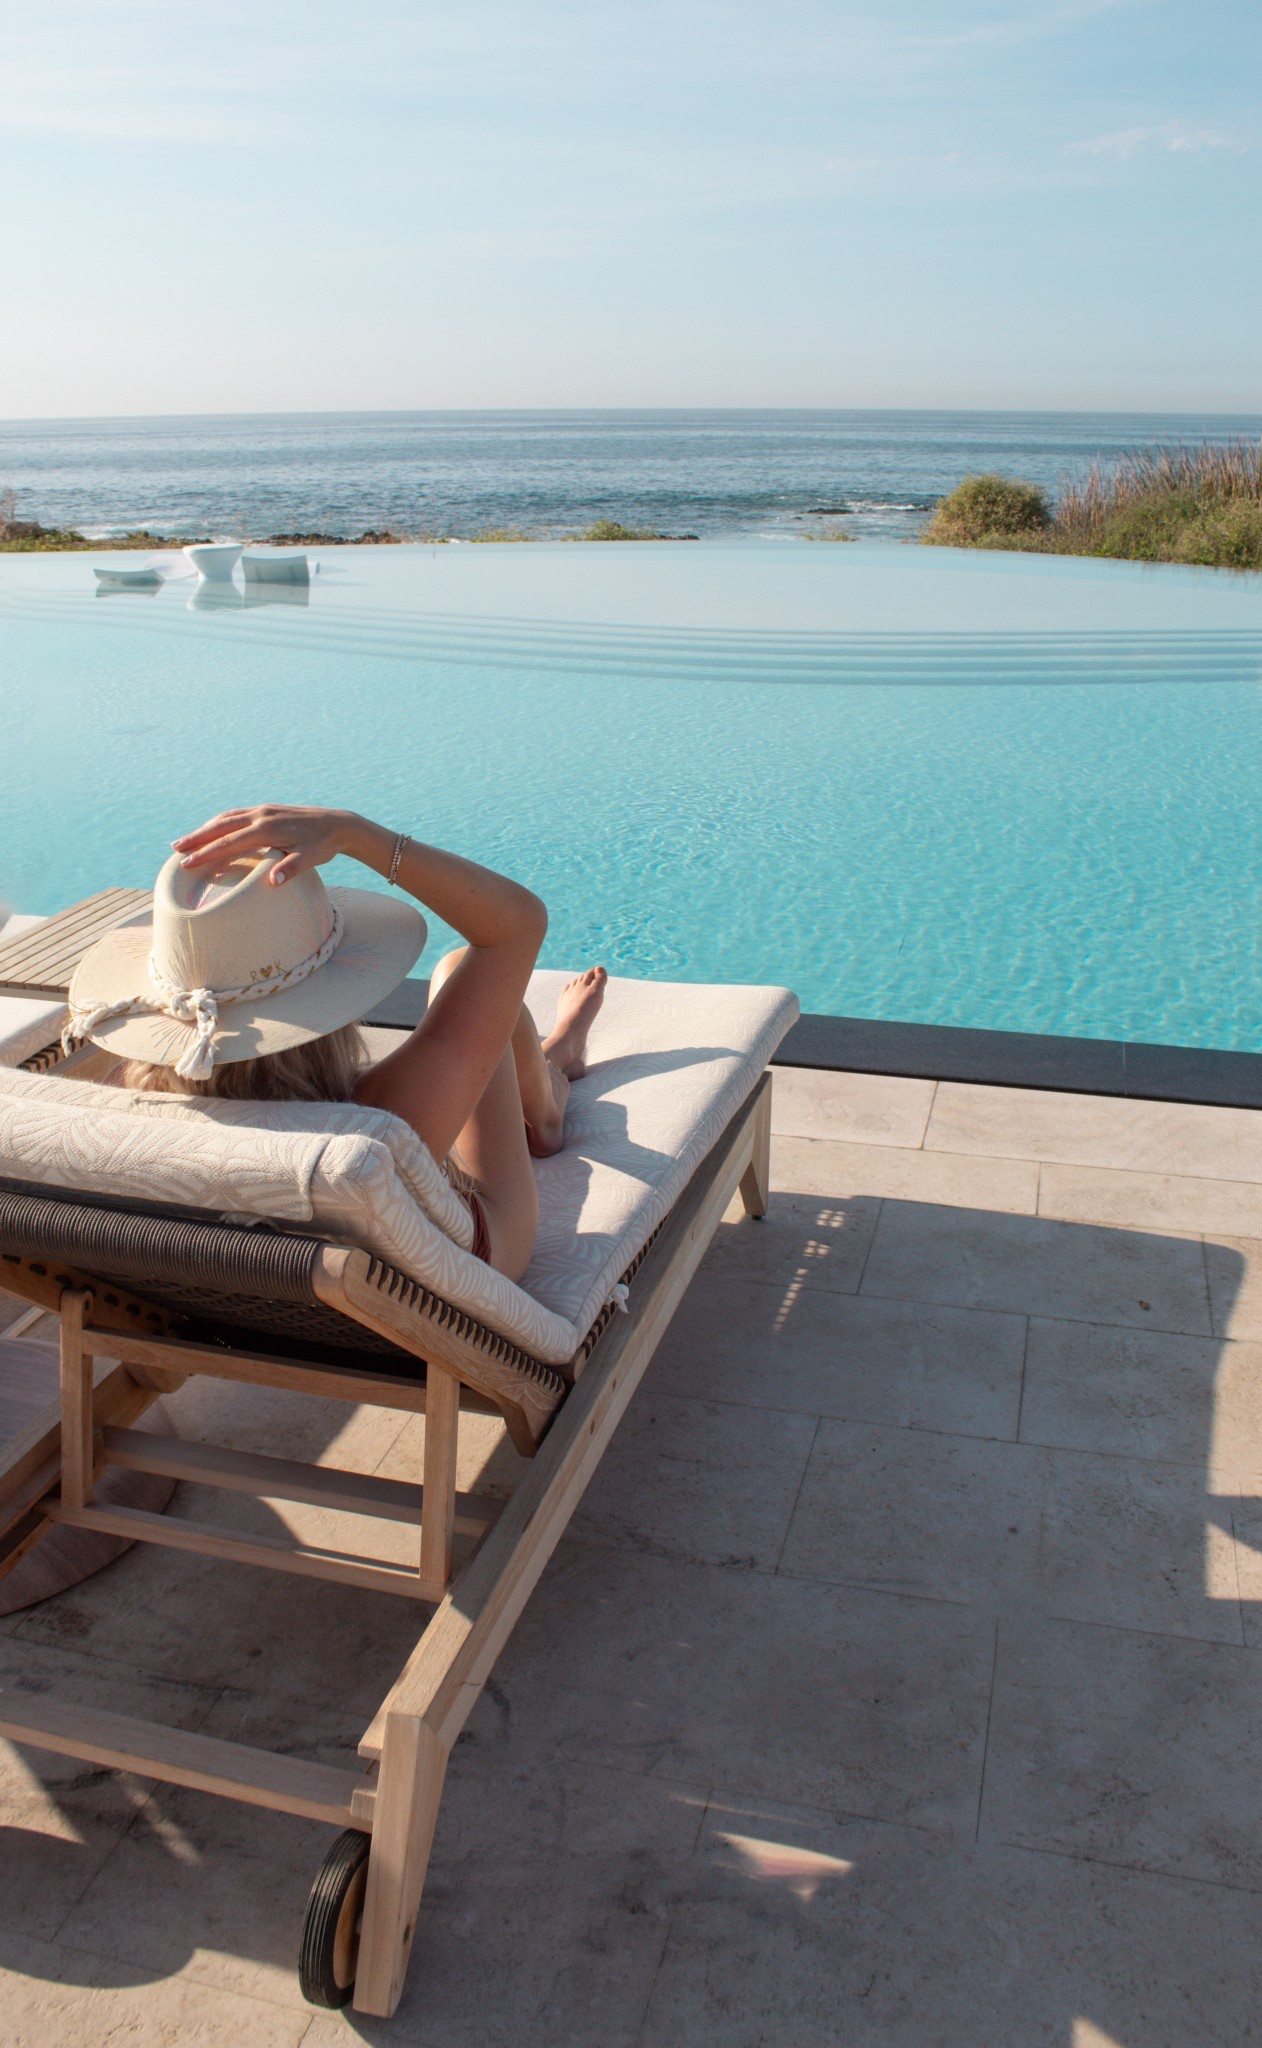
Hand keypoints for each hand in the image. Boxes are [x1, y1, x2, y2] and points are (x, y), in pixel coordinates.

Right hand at [171, 805, 363, 884]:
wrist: (338, 824)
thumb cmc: (323, 845)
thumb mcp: (311, 859)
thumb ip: (292, 868)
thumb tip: (273, 881)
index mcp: (267, 829)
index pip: (229, 843)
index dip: (207, 853)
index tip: (187, 863)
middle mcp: (261, 816)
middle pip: (220, 826)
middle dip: (196, 838)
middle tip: (174, 849)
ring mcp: (263, 810)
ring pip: (226, 818)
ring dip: (204, 828)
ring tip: (185, 841)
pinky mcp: (266, 809)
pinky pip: (236, 814)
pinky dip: (219, 822)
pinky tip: (212, 829)